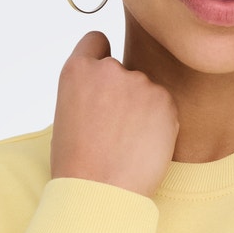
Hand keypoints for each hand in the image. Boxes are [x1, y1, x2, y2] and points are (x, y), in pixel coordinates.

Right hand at [49, 31, 179, 198]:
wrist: (99, 191)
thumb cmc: (78, 165)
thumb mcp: (68, 115)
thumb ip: (88, 91)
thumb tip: (106, 91)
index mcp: (77, 70)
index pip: (97, 41)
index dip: (102, 58)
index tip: (105, 78)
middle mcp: (108, 68)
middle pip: (123, 72)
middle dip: (123, 94)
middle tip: (115, 131)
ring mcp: (138, 82)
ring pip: (146, 91)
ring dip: (143, 110)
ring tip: (128, 144)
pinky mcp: (164, 100)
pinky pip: (165, 107)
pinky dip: (160, 124)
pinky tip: (144, 146)